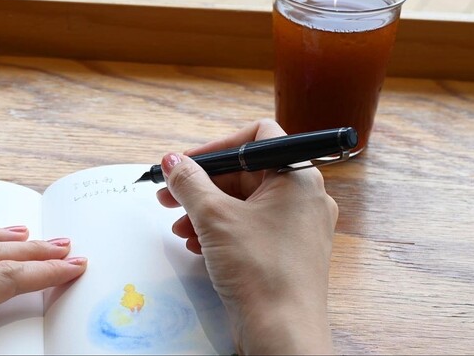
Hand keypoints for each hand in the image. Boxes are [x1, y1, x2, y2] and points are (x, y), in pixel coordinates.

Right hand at [157, 119, 336, 354]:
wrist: (282, 333)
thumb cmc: (261, 271)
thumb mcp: (214, 217)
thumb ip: (190, 182)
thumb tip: (173, 161)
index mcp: (298, 177)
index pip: (257, 138)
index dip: (217, 146)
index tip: (187, 163)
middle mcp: (304, 197)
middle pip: (246, 173)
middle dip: (203, 185)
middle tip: (170, 196)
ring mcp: (298, 226)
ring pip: (245, 203)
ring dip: (207, 211)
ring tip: (180, 227)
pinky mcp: (288, 251)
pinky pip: (252, 228)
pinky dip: (222, 231)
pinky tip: (197, 245)